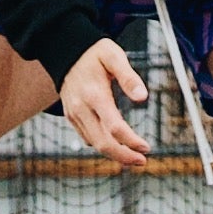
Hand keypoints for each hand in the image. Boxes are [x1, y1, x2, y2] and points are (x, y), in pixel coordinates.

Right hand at [57, 33, 153, 168]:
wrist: (66, 52)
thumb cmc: (94, 53)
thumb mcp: (114, 56)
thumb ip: (128, 77)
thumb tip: (143, 97)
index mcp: (94, 94)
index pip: (114, 127)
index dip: (131, 141)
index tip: (146, 148)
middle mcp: (81, 108)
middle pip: (102, 142)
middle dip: (123, 156)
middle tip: (142, 161)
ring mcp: (74, 114)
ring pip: (94, 143)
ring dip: (114, 154)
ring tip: (134, 157)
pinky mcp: (71, 117)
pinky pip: (87, 138)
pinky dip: (102, 145)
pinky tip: (117, 146)